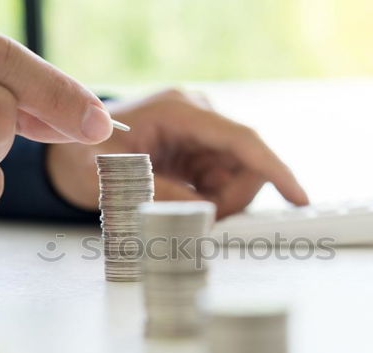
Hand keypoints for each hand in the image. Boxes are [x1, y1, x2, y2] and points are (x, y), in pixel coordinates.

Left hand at [48, 88, 307, 218]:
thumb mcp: (114, 177)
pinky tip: (182, 202)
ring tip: (178, 210)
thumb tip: (205, 213)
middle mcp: (198, 117)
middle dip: (232, 200)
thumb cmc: (85, 157)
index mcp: (180, 111)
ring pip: (238, 178)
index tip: (299, 198)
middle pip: (246, 164)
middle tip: (198, 222)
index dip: (274, 169)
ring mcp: (201, 134)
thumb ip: (160, 192)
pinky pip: (222, 182)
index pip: (241, 140)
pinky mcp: (199, 151)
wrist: (74, 150)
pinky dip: (210, 202)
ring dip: (219, 204)